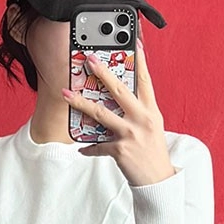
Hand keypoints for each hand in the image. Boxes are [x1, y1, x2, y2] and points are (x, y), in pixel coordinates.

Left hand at [62, 39, 176, 187]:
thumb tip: (118, 97)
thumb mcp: (152, 126)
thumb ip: (138, 110)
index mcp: (151, 111)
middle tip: (89, 59)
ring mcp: (130, 134)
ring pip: (101, 114)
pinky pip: (98, 145)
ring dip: (80, 102)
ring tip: (66, 94)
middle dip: (103, 73)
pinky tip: (81, 147)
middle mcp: (141, 119)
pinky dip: (89, 147)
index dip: (140, 61)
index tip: (134, 42)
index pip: (145, 81)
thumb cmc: (152, 151)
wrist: (158, 181)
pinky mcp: (120, 150)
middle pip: (120, 91)